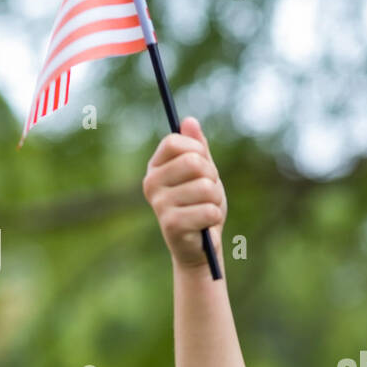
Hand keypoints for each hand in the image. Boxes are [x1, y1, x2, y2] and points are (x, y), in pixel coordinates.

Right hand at [142, 117, 226, 268]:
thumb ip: (197, 147)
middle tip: (208, 192)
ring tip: (207, 209)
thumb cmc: (201, 205)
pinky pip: (208, 210)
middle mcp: (151, 184)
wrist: (200, 245)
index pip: (173, 142)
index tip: (204, 164)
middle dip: (211, 177)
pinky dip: (214, 217)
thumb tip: (189, 121)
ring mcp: (159, 205)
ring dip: (215, 199)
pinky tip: (205, 224)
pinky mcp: (171, 225)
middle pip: (193, 162)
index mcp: (155, 167)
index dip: (197, 150)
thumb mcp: (202, 172)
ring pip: (205, 188)